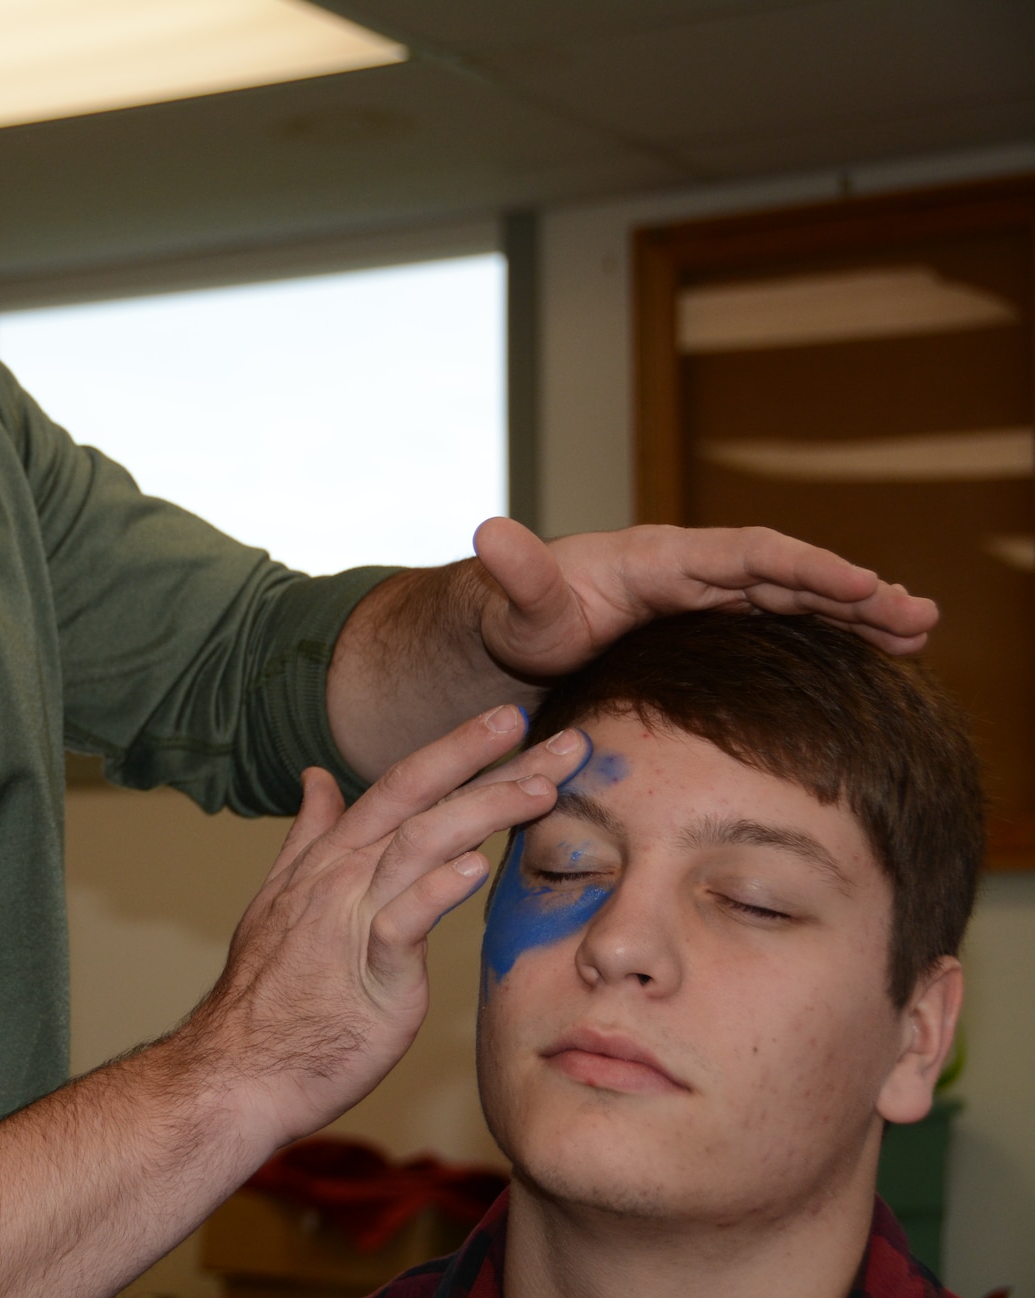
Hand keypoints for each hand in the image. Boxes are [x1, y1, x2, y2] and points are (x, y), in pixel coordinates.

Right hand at [183, 706, 589, 1147]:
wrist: (237, 1069)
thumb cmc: (270, 994)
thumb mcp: (281, 900)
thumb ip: (309, 838)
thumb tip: (317, 780)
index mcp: (332, 858)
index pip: (401, 785)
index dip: (456, 748)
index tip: (510, 721)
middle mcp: (342, 875)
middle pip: (419, 799)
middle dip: (488, 760)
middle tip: (562, 737)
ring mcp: (351, 920)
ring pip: (420, 844)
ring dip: (484, 810)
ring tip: (543, 789)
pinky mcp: (369, 975)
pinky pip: (402, 923)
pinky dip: (437, 890)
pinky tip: (478, 869)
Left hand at [471, 517, 937, 676]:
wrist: (509, 633)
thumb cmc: (513, 618)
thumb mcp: (514, 604)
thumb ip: (516, 576)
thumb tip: (491, 531)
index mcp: (659, 561)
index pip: (747, 555)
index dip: (804, 568)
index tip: (861, 584)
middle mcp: (691, 574)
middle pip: (786, 576)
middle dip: (853, 593)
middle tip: (919, 617)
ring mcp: (702, 602)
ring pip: (792, 601)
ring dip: (854, 615)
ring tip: (918, 632)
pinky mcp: (706, 632)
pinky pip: (777, 627)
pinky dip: (825, 636)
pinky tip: (872, 655)